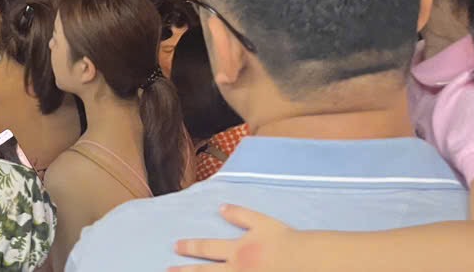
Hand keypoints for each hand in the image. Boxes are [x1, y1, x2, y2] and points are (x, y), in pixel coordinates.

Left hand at [169, 206, 294, 270]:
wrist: (305, 261)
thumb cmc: (285, 240)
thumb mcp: (261, 222)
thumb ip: (240, 214)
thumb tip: (220, 208)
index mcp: (237, 250)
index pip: (207, 248)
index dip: (190, 247)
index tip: (176, 246)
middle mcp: (237, 269)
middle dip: (185, 271)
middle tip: (169, 270)